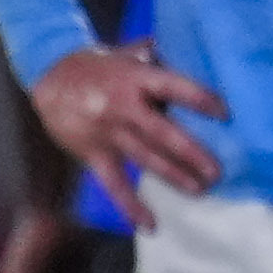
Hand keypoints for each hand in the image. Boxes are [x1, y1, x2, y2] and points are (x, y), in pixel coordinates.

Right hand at [28, 42, 226, 225]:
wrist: (48, 76)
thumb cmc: (96, 65)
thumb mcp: (124, 52)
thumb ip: (153, 55)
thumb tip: (183, 48)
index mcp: (135, 79)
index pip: (173, 87)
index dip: (199, 99)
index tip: (224, 113)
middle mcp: (122, 107)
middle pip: (162, 133)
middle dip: (191, 153)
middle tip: (217, 171)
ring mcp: (107, 133)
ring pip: (145, 158)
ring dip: (173, 176)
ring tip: (199, 190)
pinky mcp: (93, 154)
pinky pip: (114, 184)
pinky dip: (131, 205)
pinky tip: (150, 224)